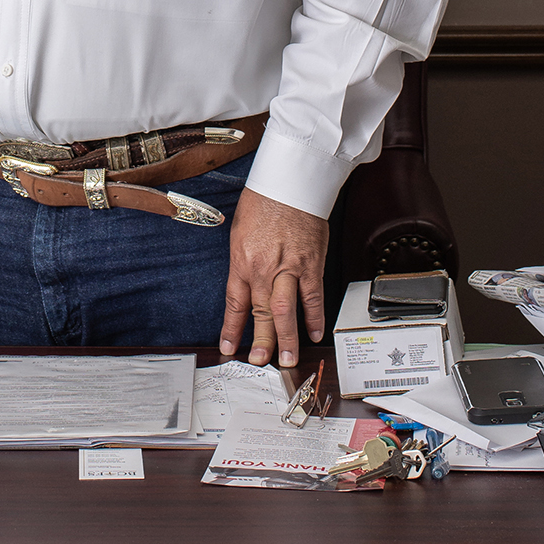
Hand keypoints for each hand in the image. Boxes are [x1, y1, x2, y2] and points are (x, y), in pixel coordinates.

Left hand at [220, 187, 328, 367]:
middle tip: (260, 362)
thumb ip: (243, 263)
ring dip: (287, 338)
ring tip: (288, 359)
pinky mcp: (311, 263)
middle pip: (261, 313)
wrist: (288, 182)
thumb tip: (245, 288)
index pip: (235, 303)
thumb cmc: (263, 201)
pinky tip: (315, 333)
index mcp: (242, 260)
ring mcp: (289, 268)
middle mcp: (264, 268)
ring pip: (286, 311)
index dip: (232, 328)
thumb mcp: (240, 233)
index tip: (229, 347)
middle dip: (260, 341)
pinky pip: (313, 296)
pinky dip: (314, 317)